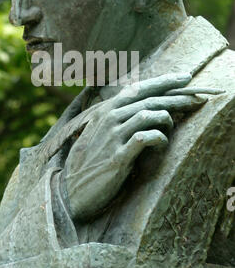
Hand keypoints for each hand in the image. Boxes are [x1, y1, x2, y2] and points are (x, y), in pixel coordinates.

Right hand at [61, 72, 221, 220]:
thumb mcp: (98, 132)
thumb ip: (116, 118)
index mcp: (106, 111)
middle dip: (176, 97)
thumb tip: (142, 108)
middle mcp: (109, 119)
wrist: (71, 190)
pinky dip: (159, 138)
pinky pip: (145, 138)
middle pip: (149, 100)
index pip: (138, 88)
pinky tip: (161, 142)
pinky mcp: (119, 156)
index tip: (184, 77)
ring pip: (148, 115)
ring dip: (167, 119)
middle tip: (196, 98)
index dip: (163, 81)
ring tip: (172, 127)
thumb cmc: (89, 161)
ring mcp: (113, 137)